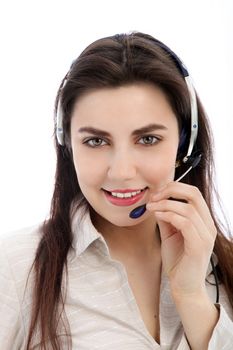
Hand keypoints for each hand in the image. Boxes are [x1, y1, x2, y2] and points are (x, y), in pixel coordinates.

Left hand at [146, 182, 216, 298]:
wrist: (184, 288)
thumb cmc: (177, 262)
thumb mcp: (169, 234)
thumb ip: (166, 217)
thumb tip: (156, 201)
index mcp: (203, 221)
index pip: (193, 193)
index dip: (173, 187)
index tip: (155, 193)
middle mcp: (208, 226)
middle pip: (194, 194)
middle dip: (171, 190)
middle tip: (153, 196)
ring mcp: (206, 236)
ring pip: (188, 208)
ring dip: (165, 204)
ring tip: (151, 207)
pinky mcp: (199, 246)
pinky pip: (185, 223)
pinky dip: (169, 216)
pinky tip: (157, 216)